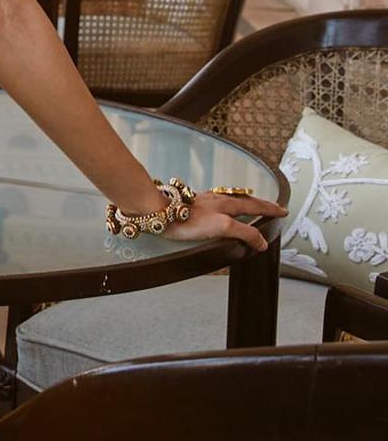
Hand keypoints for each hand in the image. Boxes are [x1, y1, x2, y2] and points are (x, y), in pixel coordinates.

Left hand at [161, 190, 287, 252]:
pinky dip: (226, 204)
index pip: (254, 205)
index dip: (269, 209)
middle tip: (274, 206)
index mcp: (226, 204)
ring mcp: (203, 201)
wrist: (158, 212)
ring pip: (229, 199)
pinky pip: (215, 202)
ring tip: (251, 205)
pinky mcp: (191, 205)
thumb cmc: (187, 220)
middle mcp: (216, 200)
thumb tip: (261, 241)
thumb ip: (244, 232)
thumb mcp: (222, 227)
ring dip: (244, 202)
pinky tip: (219, 208)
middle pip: (244, 200)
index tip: (283, 210)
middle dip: (261, 203)